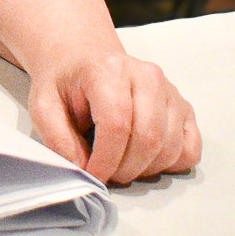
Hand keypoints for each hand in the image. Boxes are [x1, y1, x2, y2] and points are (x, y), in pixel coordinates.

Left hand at [27, 49, 200, 184]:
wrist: (85, 60)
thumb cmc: (66, 84)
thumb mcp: (44, 105)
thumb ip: (57, 138)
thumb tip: (82, 169)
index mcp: (109, 70)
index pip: (117, 124)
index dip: (105, 160)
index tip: (92, 176)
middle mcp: (147, 76)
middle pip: (148, 138)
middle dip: (125, 169)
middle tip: (106, 174)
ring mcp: (170, 91)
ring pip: (170, 147)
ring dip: (145, 169)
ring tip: (121, 165)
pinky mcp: (184, 107)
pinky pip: (190, 148)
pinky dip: (170, 164)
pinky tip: (146, 160)